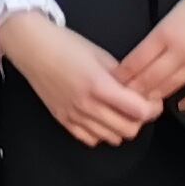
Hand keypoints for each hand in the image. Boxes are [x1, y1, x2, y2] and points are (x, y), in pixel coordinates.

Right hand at [0, 10, 161, 145]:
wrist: (32, 48)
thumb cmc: (65, 45)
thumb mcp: (101, 55)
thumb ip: (122, 77)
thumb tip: (141, 92)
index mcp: (99, 85)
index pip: (140, 111)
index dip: (152, 107)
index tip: (152, 99)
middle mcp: (86, 105)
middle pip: (129, 129)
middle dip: (139, 119)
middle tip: (137, 105)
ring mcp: (73, 115)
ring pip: (111, 138)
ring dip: (120, 127)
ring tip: (118, 111)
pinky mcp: (62, 120)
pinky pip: (90, 139)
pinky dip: (100, 132)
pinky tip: (100, 117)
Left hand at [119, 0, 184, 112]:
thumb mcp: (173, 12)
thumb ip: (159, 35)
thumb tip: (144, 56)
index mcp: (165, 33)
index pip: (136, 62)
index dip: (122, 76)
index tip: (112, 84)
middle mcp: (181, 51)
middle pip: (150, 78)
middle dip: (134, 90)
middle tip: (122, 100)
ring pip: (172, 86)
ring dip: (156, 96)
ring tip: (144, 104)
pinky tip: (180, 106)